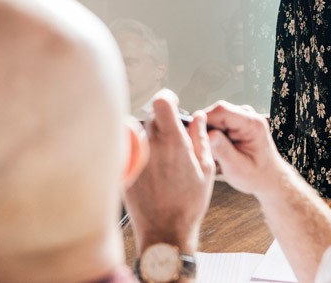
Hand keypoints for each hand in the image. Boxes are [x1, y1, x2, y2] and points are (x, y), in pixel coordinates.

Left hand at [124, 90, 214, 251]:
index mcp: (173, 141)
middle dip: (162, 122)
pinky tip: (150, 172)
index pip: (162, 101)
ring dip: (150, 139)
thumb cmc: (188, 204)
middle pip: (150, 116)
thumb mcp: (206, 170)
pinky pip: (129, 149)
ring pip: (140, 133)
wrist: (165, 231)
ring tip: (162, 162)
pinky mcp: (124, 168)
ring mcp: (134, 156)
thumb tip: (198, 118)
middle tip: (172, 140)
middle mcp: (151, 145)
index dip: (168, 98)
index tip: (172, 104)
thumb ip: (201, 139)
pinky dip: (138, 153)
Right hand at [205, 101, 291, 199]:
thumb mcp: (237, 168)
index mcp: (252, 124)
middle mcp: (248, 115)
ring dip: (208, 135)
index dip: (203, 121)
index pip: (221, 111)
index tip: (193, 137)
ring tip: (213, 155)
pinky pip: (216, 123)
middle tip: (204, 152)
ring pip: (213, 118)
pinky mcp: (236, 121)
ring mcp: (241, 117)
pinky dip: (213, 137)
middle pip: (215, 113)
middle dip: (205, 131)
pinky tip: (217, 152)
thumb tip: (205, 134)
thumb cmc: (256, 176)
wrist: (268, 178)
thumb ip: (222, 150)